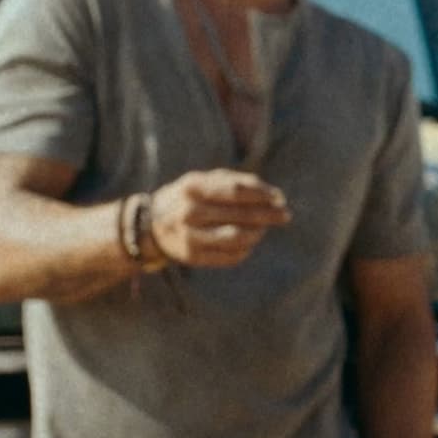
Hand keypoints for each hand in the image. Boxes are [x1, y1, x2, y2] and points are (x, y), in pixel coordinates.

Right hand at [149, 168, 289, 267]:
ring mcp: (190, 236)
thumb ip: (237, 182)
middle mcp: (190, 211)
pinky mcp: (193, 257)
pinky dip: (246, 249)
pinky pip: (230, 256)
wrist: (152, 224)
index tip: (280, 198)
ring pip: (238, 238)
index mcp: (193, 186)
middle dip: (268, 215)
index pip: (238, 191)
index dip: (263, 195)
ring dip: (258, 233)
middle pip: (240, 215)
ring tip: (264, 229)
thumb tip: (273, 195)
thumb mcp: (206, 180)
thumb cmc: (190, 197)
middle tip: (285, 216)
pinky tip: (250, 242)